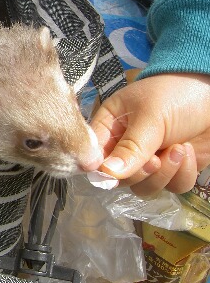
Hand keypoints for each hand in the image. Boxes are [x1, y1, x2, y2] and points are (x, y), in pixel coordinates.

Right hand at [90, 73, 209, 195]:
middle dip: (138, 173)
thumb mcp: (150, 116)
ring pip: (144, 188)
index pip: (94, 157)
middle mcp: (124, 148)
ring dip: (162, 175)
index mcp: (109, 128)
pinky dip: (181, 176)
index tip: (115, 172)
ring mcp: (149, 160)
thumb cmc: (175, 94)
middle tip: (155, 157)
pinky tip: (188, 153)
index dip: (102, 169)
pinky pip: (171, 188)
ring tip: (178, 149)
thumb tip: (106, 175)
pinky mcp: (174, 169)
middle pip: (118, 179)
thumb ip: (130, 147)